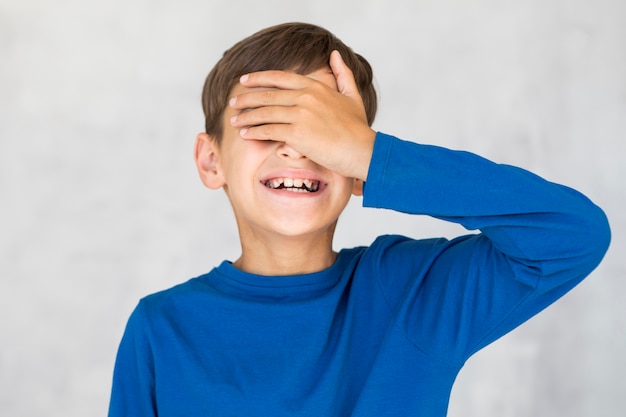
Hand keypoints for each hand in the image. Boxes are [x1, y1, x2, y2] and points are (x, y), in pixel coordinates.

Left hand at [229, 50, 375, 180]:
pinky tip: (245, 134)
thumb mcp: (352, 95)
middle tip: (233, 103)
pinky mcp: (297, 133)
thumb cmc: (358, 128)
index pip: (280, 78)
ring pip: (265, 113)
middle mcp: (306, 97)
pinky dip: (254, 132)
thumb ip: (343, 74)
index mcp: (315, 87)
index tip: (245, 80)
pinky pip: (269, 130)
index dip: (259, 78)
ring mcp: (300, 114)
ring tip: (234, 121)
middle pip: (268, 95)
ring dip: (246, 117)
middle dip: (246, 99)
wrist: (362, 150)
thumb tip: (335, 54)